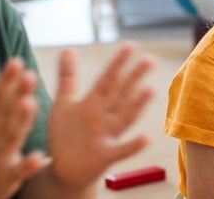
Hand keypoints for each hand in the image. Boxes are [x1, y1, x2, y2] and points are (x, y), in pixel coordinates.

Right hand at [0, 58, 46, 197]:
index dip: (6, 80)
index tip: (16, 61)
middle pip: (4, 113)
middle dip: (16, 94)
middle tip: (29, 75)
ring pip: (10, 138)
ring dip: (20, 122)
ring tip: (30, 103)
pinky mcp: (6, 178)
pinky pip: (18, 171)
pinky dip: (27, 164)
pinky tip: (40, 156)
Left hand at [46, 43, 155, 190]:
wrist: (63, 169)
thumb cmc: (67, 135)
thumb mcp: (64, 103)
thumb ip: (68, 77)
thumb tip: (68, 49)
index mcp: (94, 103)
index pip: (108, 79)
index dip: (118, 63)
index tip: (131, 45)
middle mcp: (104, 117)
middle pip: (121, 94)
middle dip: (134, 77)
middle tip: (150, 59)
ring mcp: (107, 136)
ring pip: (125, 117)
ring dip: (137, 105)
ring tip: (150, 89)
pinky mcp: (105, 156)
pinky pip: (121, 150)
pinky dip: (133, 145)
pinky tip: (146, 138)